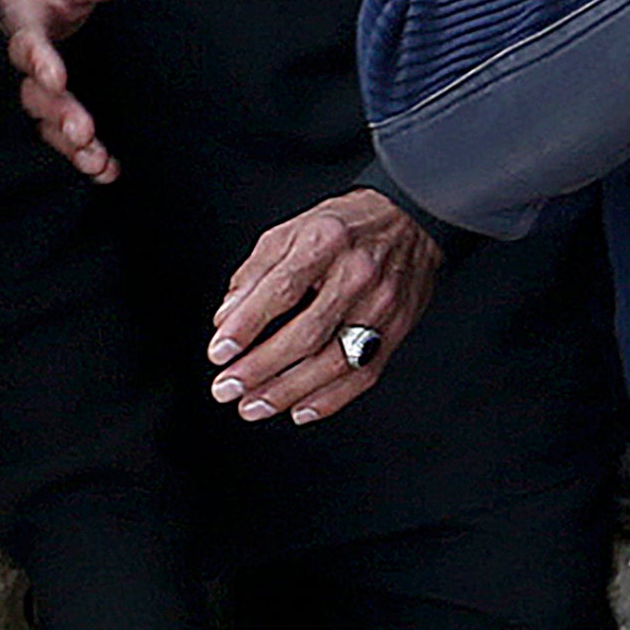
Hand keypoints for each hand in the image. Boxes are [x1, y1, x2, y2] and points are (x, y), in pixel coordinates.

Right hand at [0, 0, 140, 182]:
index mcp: (24, 26)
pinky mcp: (55, 112)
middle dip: (59, 113)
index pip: (28, 44)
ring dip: (70, 144)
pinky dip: (83, 157)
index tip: (56, 76)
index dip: (40, 61)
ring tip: (95, 160)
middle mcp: (28, 65)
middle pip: (37, 94)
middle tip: (81, 131)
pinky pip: (63, 138)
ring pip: (48, 123)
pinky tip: (105, 171)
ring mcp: (40, 93)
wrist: (38, 10)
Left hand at [207, 188, 440, 423]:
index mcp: (327, 242)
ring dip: (287, 392)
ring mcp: (382, 306)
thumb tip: (227, 318)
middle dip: (260, 369)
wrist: (410, 220)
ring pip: (333, 362)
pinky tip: (299, 409)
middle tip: (227, 388)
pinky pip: (363, 374)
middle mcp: (358, 275)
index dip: (245, 326)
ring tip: (252, 406)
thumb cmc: (346, 226)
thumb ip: (255, 273)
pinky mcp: (397, 329)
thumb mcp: (292, 230)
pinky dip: (329, 399)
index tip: (219, 352)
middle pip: (306, 333)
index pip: (281, 290)